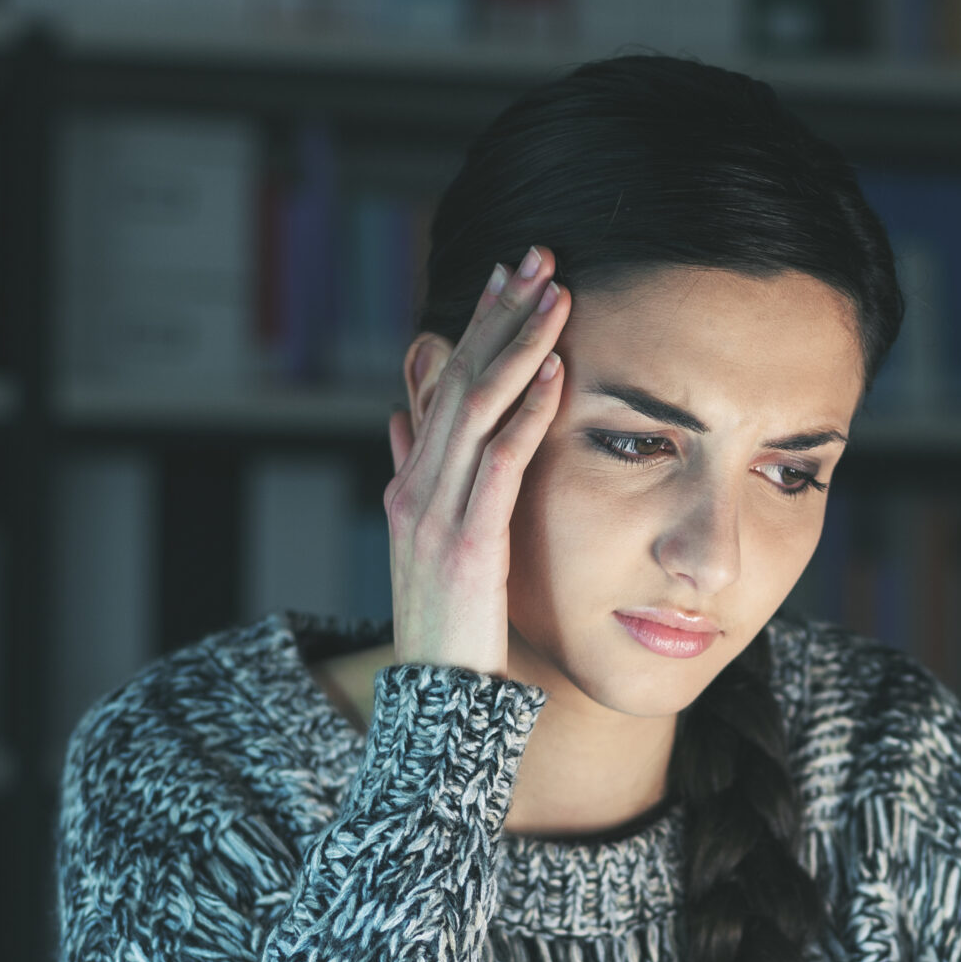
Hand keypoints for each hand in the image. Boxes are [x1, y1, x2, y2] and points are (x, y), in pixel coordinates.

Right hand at [384, 245, 571, 675]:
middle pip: (456, 378)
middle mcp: (414, 487)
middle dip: (498, 314)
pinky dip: (526, 413)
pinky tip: (555, 373)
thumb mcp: (436, 543)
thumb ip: (419, 476)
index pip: (442, 384)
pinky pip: (498, 464)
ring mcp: (433, 514)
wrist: (437, 705)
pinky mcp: (465, 546)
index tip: (510, 276)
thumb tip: (404, 413)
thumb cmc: (452, 631)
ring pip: (474, 408)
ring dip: (518, 346)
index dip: (476, 325)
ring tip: (556, 294)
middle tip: (536, 256)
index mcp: (410, 482)